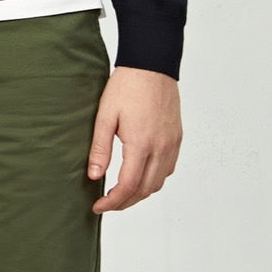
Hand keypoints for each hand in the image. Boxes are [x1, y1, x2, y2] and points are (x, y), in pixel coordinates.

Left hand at [86, 66, 181, 212]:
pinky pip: (168, 169)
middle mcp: (161, 147)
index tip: (98, 206)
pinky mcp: (177, 138)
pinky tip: (140, 175)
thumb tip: (94, 176)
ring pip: (159, 182)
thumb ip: (100, 148)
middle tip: (107, 204)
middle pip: (145, 190)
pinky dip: (154, 179)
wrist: (152, 64)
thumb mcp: (105, 116)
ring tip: (121, 193)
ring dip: (140, 193)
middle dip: (125, 202)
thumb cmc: (127, 86)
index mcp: (141, 144)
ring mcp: (172, 144)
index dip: (112, 202)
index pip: (128, 186)